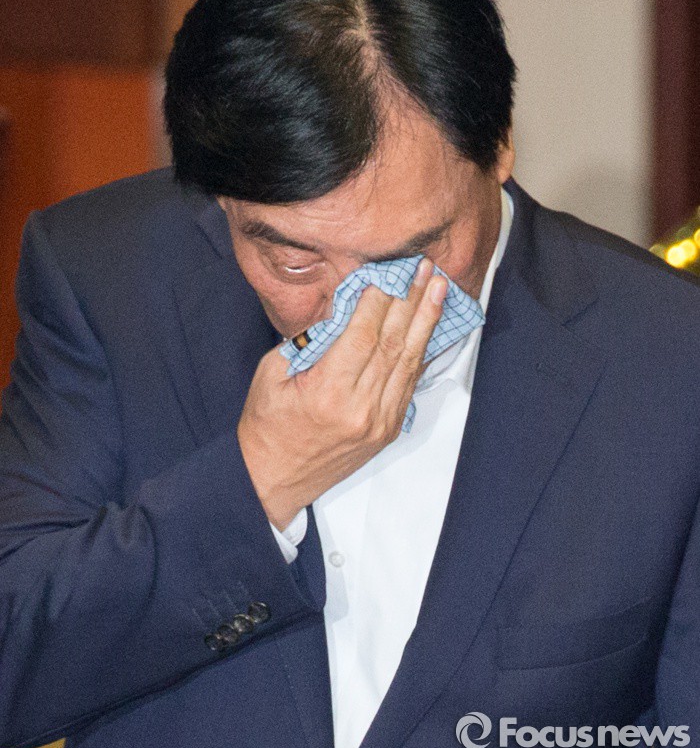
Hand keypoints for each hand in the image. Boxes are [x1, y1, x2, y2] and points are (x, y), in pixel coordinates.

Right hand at [237, 259, 446, 529]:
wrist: (272, 479)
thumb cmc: (266, 425)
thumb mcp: (273, 373)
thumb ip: (311, 341)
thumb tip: (345, 308)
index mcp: (326, 391)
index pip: (363, 333)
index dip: (379, 298)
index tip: (389, 270)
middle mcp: (359, 407)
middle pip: (393, 342)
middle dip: (411, 300)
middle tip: (425, 268)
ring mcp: (378, 421)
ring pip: (408, 361)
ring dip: (425, 321)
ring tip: (439, 289)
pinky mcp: (387, 430)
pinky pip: (408, 384)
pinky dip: (419, 353)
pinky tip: (428, 328)